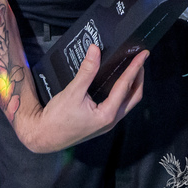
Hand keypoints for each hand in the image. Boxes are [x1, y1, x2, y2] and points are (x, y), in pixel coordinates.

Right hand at [13, 44, 147, 153]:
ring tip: (132, 69)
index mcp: (107, 114)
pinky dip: (122, 92)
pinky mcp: (100, 122)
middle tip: (141, 60)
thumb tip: (95, 50)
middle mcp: (111, 120)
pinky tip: (116, 83)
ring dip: (132, 85)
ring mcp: (106, 123)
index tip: (143, 55)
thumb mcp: (72, 92)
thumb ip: (86, 71)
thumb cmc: (57, 119)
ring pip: (127, 102)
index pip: (125, 86)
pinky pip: (118, 105)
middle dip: (139, 77)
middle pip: (134, 96)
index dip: (135, 68)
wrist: (43, 137)